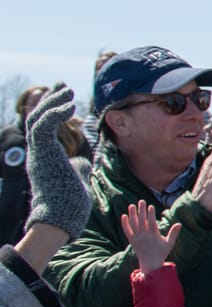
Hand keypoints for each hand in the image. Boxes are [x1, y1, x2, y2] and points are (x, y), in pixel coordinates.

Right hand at [23, 84, 90, 238]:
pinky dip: (55, 113)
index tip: (63, 99)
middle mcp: (37, 154)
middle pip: (35, 120)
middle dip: (49, 100)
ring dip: (52, 103)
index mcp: (43, 159)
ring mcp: (38, 154)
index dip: (49, 111)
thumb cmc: (69, 207)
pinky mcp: (43, 154)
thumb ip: (76, 169)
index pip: (40, 129)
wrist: (61, 220)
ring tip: (68, 91)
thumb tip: (81, 161)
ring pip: (37, 120)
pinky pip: (44, 126)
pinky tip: (69, 106)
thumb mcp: (75, 181)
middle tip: (62, 85)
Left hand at [119, 201, 180, 273]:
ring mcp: (137, 238)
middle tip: (141, 201)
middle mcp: (144, 236)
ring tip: (132, 205)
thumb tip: (179, 223)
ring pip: (133, 224)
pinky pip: (127, 230)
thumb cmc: (162, 252)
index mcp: (154, 236)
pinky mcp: (131, 241)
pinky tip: (124, 216)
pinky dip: (125, 223)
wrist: (150, 263)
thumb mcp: (169, 243)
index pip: (151, 222)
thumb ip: (173, 233)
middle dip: (141, 210)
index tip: (151, 206)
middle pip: (141, 221)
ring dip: (132, 214)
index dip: (151, 214)